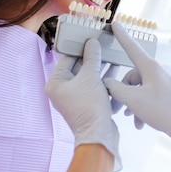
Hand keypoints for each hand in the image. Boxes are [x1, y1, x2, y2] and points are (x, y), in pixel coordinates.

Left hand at [45, 39, 120, 169]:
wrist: (99, 134)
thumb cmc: (89, 107)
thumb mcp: (91, 77)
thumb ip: (92, 57)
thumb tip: (92, 42)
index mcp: (55, 83)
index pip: (67, 58)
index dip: (79, 47)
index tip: (90, 37)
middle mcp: (63, 90)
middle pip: (78, 67)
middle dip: (92, 56)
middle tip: (102, 43)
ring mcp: (75, 97)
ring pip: (88, 76)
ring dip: (100, 66)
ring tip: (111, 53)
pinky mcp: (88, 103)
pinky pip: (95, 85)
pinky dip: (103, 78)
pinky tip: (115, 67)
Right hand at [103, 24, 170, 164]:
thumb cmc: (164, 111)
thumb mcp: (134, 100)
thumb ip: (116, 89)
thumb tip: (108, 83)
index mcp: (151, 67)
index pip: (132, 47)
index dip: (121, 36)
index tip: (115, 23)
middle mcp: (160, 71)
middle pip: (134, 76)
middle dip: (126, 93)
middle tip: (124, 110)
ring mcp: (167, 81)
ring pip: (142, 89)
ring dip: (135, 104)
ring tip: (134, 119)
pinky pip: (152, 96)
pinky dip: (145, 108)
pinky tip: (142, 123)